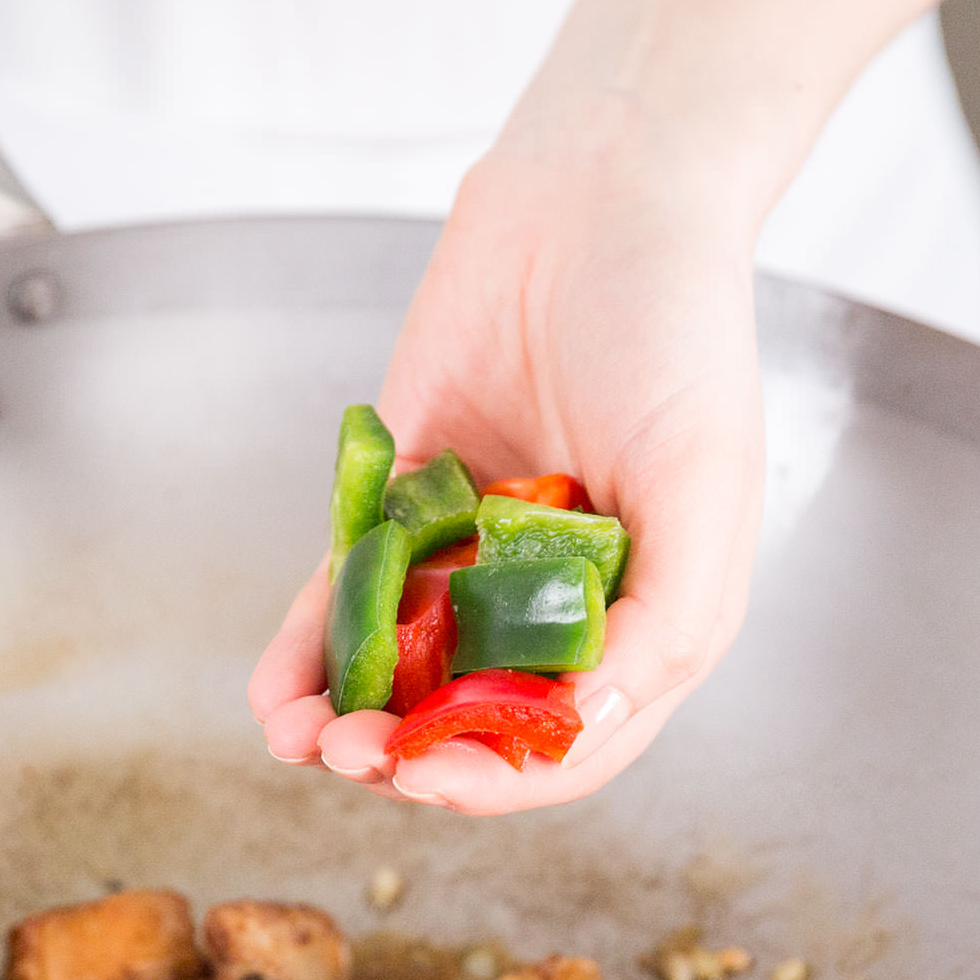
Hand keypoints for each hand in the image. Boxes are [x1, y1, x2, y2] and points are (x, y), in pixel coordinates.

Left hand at [250, 158, 763, 814]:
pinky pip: (347, 596)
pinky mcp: (403, 507)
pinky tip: (275, 691)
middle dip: (408, 755)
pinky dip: (308, 648)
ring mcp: (474, 559)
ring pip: (401, 673)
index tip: (427, 781)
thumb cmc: (677, 332)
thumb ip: (664, 620)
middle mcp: (555, 605)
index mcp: (643, 619)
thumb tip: (592, 725)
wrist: (593, 198)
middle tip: (352, 756)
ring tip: (299, 738)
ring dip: (347, 719)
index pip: (568, 742)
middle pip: (472, 721)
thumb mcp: (704, 485)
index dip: (498, 778)